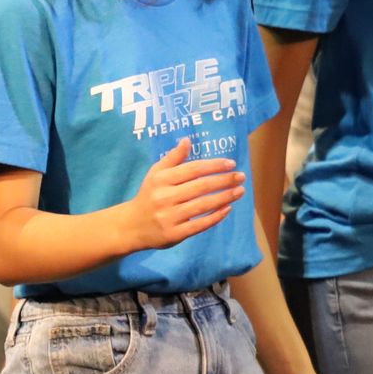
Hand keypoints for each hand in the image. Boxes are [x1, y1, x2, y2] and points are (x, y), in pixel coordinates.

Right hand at [119, 138, 243, 250]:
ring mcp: (169, 216)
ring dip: (225, 197)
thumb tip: (187, 140)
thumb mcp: (156, 174)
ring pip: (203, 205)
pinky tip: (228, 208)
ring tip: (240, 191)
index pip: (193, 169)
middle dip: (224, 180)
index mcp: (161, 179)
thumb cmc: (149, 195)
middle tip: (241, 176)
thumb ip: (173, 158)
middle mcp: (164, 197)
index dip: (214, 165)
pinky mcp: (174, 234)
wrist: (131, 226)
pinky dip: (216, 216)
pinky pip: (199, 225)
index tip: (231, 163)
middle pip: (201, 186)